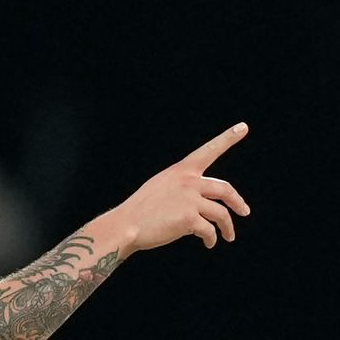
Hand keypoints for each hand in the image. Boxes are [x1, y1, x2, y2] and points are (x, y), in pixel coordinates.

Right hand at [113, 123, 250, 255]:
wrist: (127, 225)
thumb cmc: (141, 209)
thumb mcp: (161, 187)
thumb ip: (182, 187)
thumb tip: (203, 200)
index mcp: (180, 171)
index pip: (208, 151)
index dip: (227, 139)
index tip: (243, 127)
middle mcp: (187, 181)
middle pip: (225, 189)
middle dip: (238, 202)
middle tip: (244, 211)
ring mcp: (189, 200)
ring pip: (221, 214)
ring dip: (228, 227)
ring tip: (228, 237)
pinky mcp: (190, 219)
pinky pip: (209, 231)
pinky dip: (211, 239)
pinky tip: (208, 244)